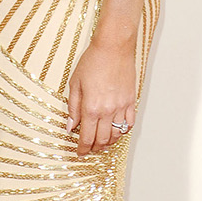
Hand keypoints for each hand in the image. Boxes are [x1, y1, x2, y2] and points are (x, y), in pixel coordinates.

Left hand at [66, 37, 135, 156]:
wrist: (113, 47)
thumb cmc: (93, 61)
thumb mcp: (75, 84)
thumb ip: (73, 108)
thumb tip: (70, 126)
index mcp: (91, 107)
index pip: (86, 137)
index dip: (82, 148)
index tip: (79, 152)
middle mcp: (107, 111)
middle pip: (102, 139)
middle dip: (94, 148)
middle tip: (89, 149)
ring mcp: (121, 107)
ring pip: (116, 135)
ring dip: (108, 142)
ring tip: (101, 143)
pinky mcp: (131, 101)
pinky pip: (129, 123)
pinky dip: (123, 131)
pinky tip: (116, 131)